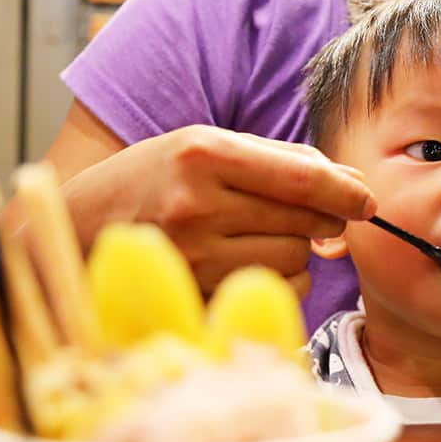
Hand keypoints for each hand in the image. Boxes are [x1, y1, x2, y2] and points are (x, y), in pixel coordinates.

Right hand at [62, 126, 374, 296]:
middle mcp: (196, 205)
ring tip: (255, 235)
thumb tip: (353, 184)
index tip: (367, 200)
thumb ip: (280, 161)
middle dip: (319, 219)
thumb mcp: (205, 146)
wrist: (73, 227)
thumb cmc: (150, 180)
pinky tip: (244, 262)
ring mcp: (192, 256)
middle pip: (303, 221)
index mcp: (203, 154)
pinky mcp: (193, 294)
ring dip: (293, 251)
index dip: (345, 191)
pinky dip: (274, 279)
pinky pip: (269, 291)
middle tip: (305, 214)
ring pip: (292, 261)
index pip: (301, 178)